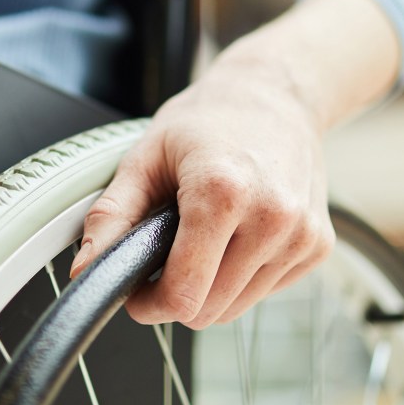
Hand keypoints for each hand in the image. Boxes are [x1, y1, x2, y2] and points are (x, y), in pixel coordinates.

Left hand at [69, 53, 334, 328]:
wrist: (277, 94)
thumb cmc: (208, 121)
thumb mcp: (145, 156)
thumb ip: (112, 215)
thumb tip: (84, 269)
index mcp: (222, 193)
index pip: (184, 294)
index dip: (151, 305)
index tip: (138, 292)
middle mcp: (271, 217)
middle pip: (209, 310)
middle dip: (178, 295)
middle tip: (166, 257)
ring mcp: (301, 234)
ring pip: (236, 309)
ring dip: (211, 288)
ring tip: (204, 237)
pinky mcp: (318, 245)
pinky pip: (265, 292)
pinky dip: (242, 276)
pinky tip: (238, 234)